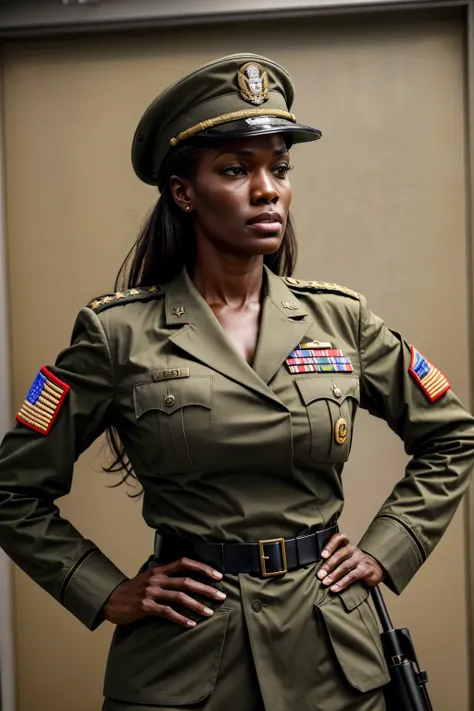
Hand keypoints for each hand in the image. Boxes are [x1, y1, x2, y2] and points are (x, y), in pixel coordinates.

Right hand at [102, 557, 225, 627]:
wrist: (111, 599)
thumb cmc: (133, 590)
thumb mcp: (150, 577)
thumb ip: (166, 576)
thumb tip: (188, 578)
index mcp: (160, 569)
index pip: (185, 563)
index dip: (203, 568)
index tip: (218, 575)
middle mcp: (157, 578)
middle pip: (186, 581)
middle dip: (206, 588)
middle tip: (221, 595)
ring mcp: (151, 592)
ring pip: (179, 597)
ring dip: (197, 605)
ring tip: (210, 612)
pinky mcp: (146, 606)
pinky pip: (167, 612)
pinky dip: (181, 618)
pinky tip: (191, 624)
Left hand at [317, 532, 384, 592]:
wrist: (374, 568)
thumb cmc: (352, 561)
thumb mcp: (344, 555)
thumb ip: (332, 556)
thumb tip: (313, 565)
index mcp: (346, 543)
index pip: (338, 538)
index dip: (330, 545)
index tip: (322, 555)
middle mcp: (353, 549)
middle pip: (340, 554)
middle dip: (328, 565)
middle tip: (320, 575)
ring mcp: (359, 559)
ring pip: (345, 566)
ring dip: (333, 576)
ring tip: (325, 582)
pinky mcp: (365, 570)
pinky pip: (352, 576)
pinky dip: (342, 583)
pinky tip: (335, 588)